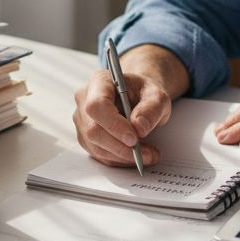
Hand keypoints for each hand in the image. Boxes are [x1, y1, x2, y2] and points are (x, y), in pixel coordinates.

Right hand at [72, 44, 190, 167]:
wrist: (138, 97)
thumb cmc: (144, 93)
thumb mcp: (157, 96)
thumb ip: (151, 108)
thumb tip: (139, 128)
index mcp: (99, 81)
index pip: (97, 105)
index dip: (114, 125)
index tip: (135, 138)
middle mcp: (84, 99)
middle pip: (94, 129)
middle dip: (122, 147)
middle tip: (148, 153)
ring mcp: (82, 120)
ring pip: (96, 146)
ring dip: (123, 156)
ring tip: (148, 155)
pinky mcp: (86, 138)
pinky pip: (99, 155)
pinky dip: (119, 159)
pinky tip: (136, 155)